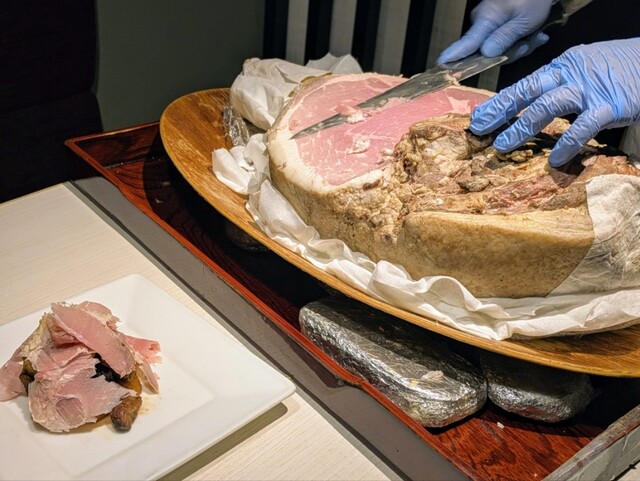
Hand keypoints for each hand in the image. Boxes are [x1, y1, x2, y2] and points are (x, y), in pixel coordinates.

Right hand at [437, 0, 553, 63]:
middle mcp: (482, 21)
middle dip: (509, 53)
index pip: (466, 43)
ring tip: (535, 35)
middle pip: (487, 51)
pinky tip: (533, 33)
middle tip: (529, 43)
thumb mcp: (524, 21)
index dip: (454, 55)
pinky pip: (503, 39)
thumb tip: (486, 54)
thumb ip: (504, 38)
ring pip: (498, 47)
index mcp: (486, 20)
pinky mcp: (495, 21)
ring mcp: (488, 21)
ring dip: (518, 46)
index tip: (440, 63)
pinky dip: (519, 39)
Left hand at [470, 38, 639, 166]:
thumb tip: (524, 109)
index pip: (523, 85)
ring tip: (503, 146)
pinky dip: (567, 143)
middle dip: (501, 111)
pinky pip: (584, 126)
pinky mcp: (610, 106)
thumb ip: (555, 88)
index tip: (478, 117)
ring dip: (522, 127)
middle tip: (480, 130)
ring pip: (548, 106)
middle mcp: (570, 76)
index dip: (499, 101)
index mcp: (560, 68)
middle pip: (528, 91)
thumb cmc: (613, 70)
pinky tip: (554, 159)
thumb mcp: (579, 71)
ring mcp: (589, 90)